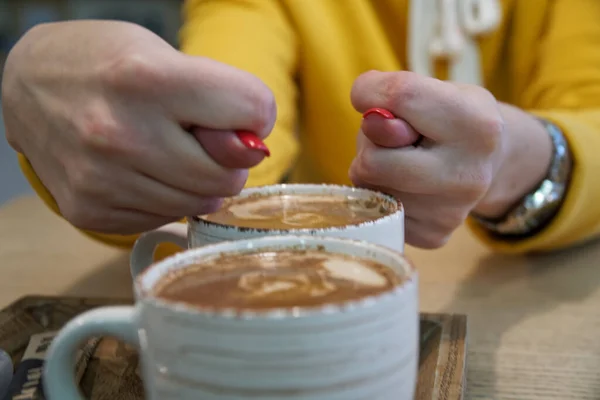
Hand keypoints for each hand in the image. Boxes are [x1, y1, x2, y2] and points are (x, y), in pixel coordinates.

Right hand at [3, 21, 275, 233]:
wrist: (28, 86)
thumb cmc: (107, 65)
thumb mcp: (165, 57)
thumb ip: (219, 101)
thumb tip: (251, 153)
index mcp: (146, 79)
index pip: (250, 108)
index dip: (254, 111)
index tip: (237, 111)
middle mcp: (119, 134)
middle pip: (226, 174)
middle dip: (230, 160)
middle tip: (205, 141)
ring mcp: (100, 180)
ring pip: (200, 203)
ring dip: (201, 182)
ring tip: (171, 152)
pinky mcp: (88, 211)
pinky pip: (165, 217)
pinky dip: (169, 197)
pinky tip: (144, 170)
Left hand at [349, 71, 506, 247]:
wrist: (485, 164)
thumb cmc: (450, 119)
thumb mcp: (435, 90)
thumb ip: (398, 95)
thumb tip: (372, 126)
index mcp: (477, 125)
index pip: (400, 97)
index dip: (369, 92)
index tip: (366, 94)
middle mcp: (467, 175)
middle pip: (373, 161)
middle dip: (368, 144)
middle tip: (391, 138)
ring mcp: (449, 213)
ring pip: (368, 186)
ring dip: (372, 169)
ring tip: (404, 160)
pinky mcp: (431, 236)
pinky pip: (375, 209)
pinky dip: (380, 193)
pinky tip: (407, 185)